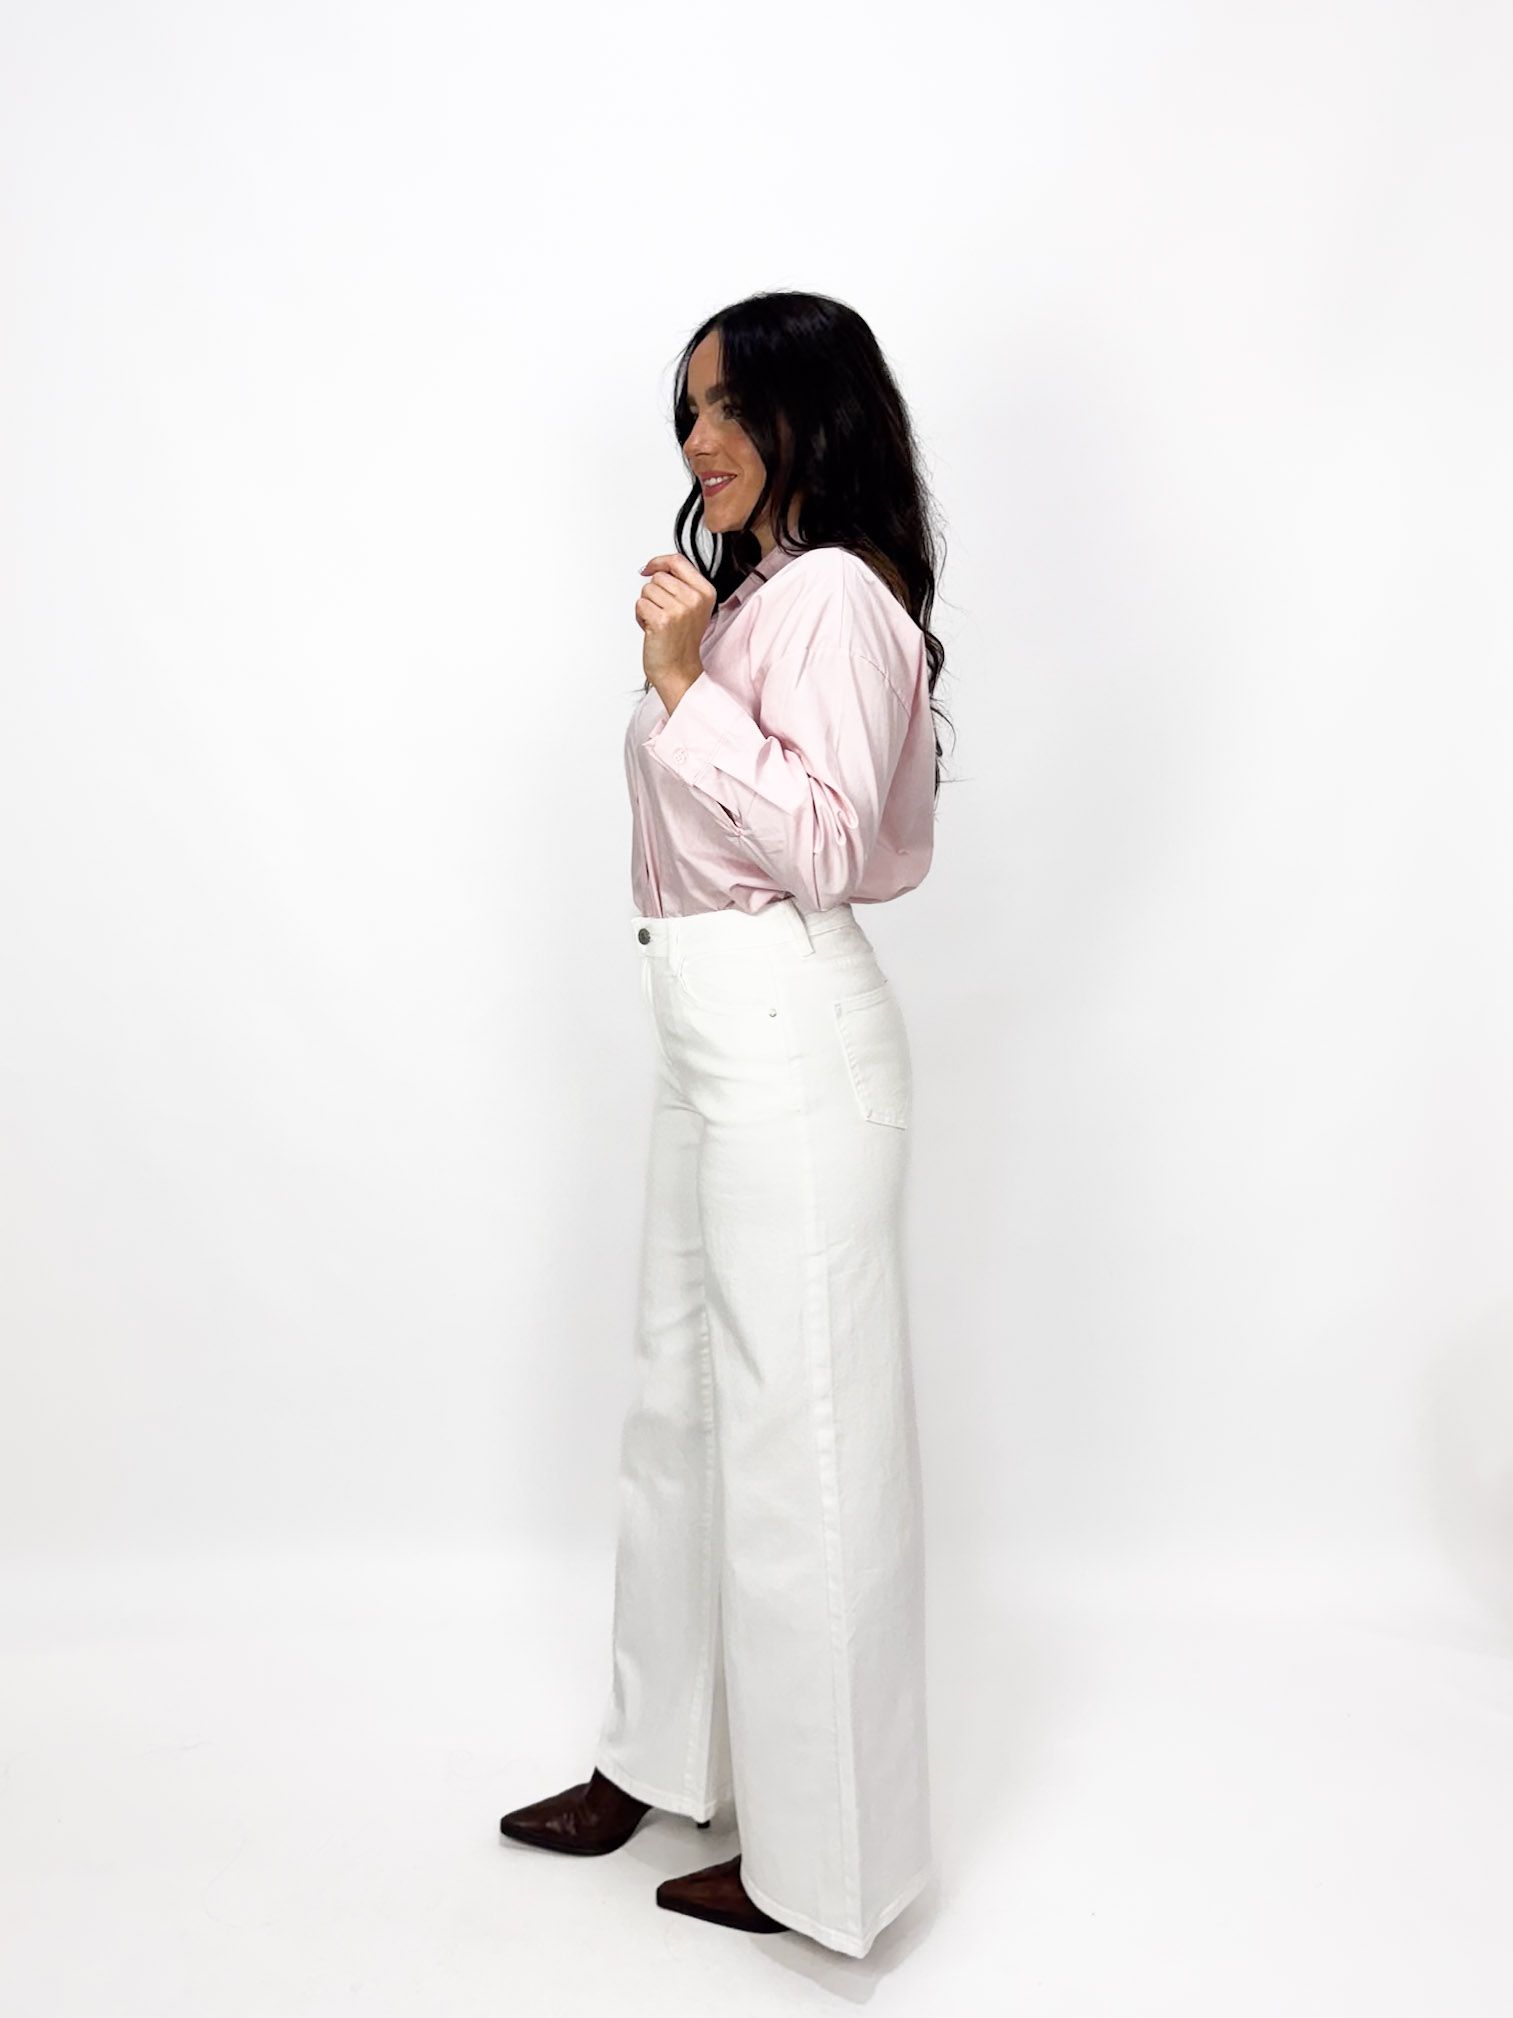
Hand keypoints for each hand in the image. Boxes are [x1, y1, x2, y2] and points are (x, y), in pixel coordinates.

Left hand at [637, 552, 713, 700]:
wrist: (678, 670)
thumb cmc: (681, 640)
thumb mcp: (692, 607)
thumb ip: (680, 584)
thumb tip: (654, 567)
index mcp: (705, 592)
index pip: (678, 560)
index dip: (658, 562)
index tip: (648, 568)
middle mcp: (695, 599)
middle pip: (659, 576)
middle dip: (654, 593)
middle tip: (663, 613)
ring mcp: (679, 609)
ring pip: (647, 590)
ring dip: (647, 606)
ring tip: (658, 622)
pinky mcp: (662, 620)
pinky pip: (640, 604)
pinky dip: (640, 617)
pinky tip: (652, 629)